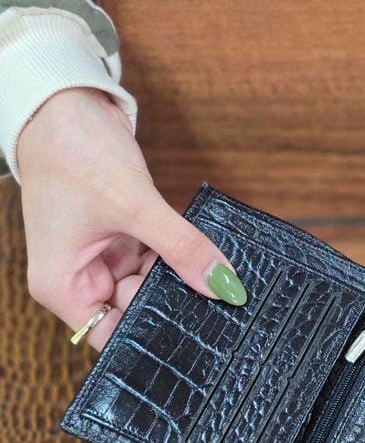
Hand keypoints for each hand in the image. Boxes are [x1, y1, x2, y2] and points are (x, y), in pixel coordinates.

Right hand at [17, 87, 246, 349]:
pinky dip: (176, 256)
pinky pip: (155, 258)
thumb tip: (224, 286)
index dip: (152, 337)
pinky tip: (205, 257)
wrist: (64, 105)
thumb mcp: (135, 205)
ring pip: (150, 284)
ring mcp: (100, 257)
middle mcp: (78, 278)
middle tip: (221, 303)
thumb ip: (182, 247)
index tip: (199, 336)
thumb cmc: (75, 154)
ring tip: (217, 277)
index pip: (111, 335)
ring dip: (179, 277)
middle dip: (173, 302)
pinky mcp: (119, 237)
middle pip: (134, 310)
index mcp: (63, 285)